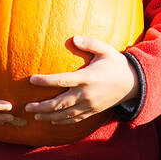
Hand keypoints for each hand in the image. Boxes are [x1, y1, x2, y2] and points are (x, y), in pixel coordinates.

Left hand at [23, 36, 138, 124]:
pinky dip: (62, 121)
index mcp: (87, 78)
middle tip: (27, 106)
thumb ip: (90, 43)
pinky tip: (52, 120)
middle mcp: (86, 94)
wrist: (133, 84)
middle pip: (60, 103)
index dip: (46, 81)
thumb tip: (74, 38)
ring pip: (65, 114)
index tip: (31, 80)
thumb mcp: (106, 50)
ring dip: (49, 116)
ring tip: (35, 115)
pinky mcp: (93, 111)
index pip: (62, 81)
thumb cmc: (117, 64)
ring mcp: (90, 105)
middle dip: (42, 106)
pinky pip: (75, 119)